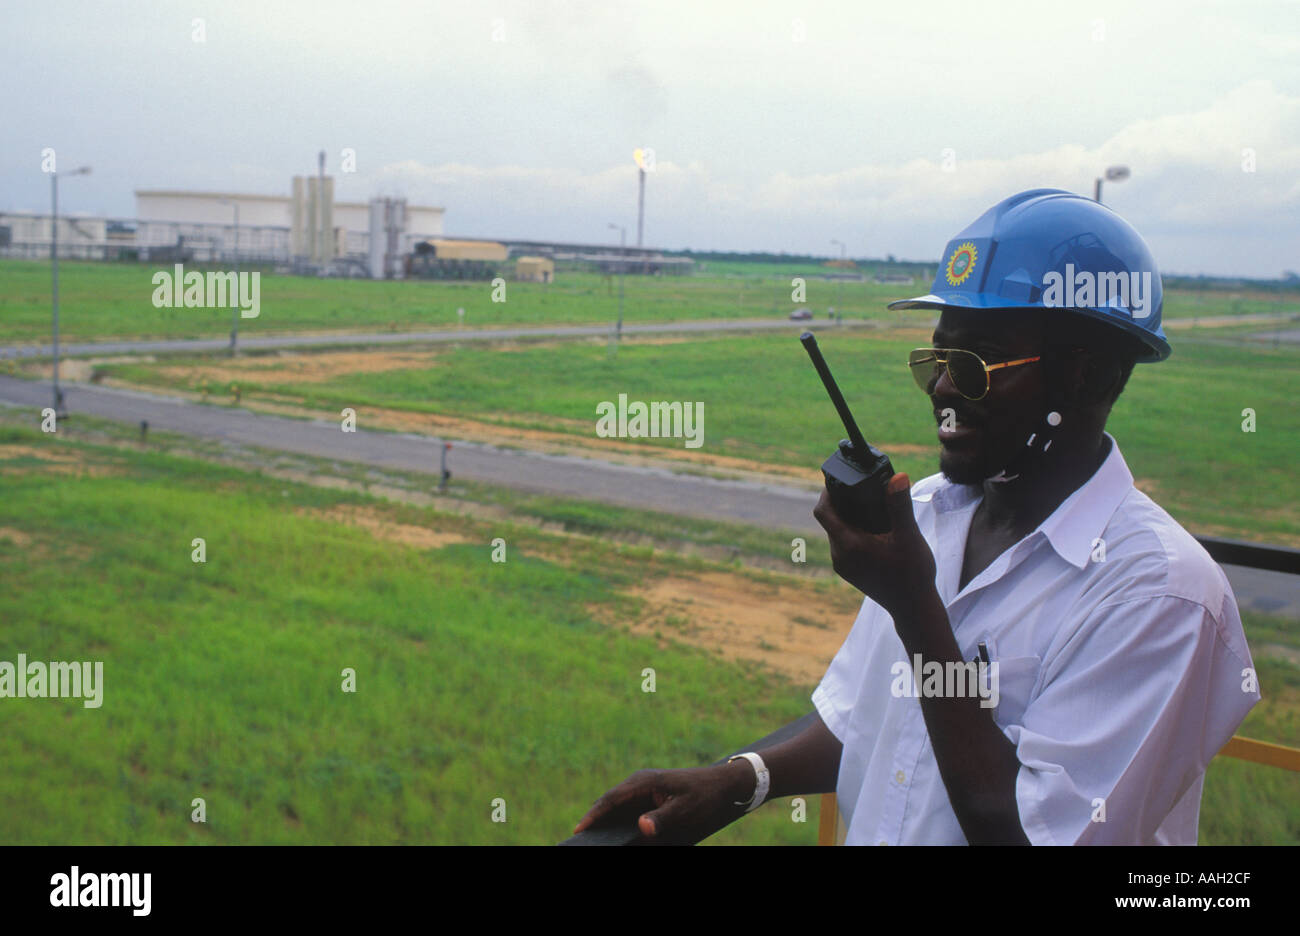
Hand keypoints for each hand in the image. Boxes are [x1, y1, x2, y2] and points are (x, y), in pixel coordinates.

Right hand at [572, 763, 752, 844]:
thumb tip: (642, 828)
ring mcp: (643, 788)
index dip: (594, 815)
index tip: (580, 830)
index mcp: (644, 781)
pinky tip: (614, 834)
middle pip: (609, 801)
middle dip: (594, 818)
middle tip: (579, 839)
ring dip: (604, 819)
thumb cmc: (703, 796)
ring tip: (592, 839)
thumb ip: (663, 819)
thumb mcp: (685, 810)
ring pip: (616, 805)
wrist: (722, 784)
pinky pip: (627, 808)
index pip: (612, 798)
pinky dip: (617, 819)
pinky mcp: (648, 795)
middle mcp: (639, 782)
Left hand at [813, 472, 938, 619]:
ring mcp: (842, 565)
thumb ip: (900, 506)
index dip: (827, 492)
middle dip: (841, 503)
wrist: (914, 608)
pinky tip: (870, 527)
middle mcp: (839, 555)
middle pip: (830, 520)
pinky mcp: (848, 571)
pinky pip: (842, 543)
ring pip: (836, 532)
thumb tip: (898, 477)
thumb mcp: (909, 536)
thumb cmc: (913, 574)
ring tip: (867, 506)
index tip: (839, 479)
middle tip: (860, 489)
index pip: (823, 511)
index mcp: (849, 545)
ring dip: (847, 518)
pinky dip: (851, 531)